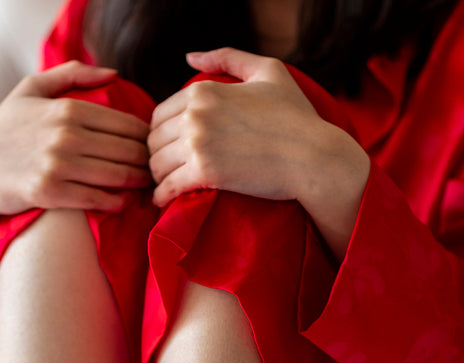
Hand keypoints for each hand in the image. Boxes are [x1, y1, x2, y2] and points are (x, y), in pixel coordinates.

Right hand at [0, 61, 151, 251]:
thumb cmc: (4, 131)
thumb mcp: (30, 90)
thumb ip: (70, 75)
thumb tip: (112, 72)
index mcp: (67, 108)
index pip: (126, 123)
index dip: (147, 138)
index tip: (154, 147)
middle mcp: (65, 135)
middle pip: (127, 150)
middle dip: (148, 161)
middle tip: (158, 170)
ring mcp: (58, 165)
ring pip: (117, 175)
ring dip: (139, 183)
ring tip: (148, 186)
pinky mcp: (51, 193)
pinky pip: (98, 199)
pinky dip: (117, 202)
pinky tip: (125, 201)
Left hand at [148, 47, 369, 257]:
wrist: (312, 156)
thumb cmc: (295, 116)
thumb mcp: (267, 72)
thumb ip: (227, 58)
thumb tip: (190, 57)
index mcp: (203, 91)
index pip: (159, 114)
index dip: (162, 134)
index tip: (171, 149)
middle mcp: (196, 114)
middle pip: (154, 140)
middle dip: (158, 156)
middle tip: (168, 171)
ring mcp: (198, 143)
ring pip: (156, 164)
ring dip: (158, 177)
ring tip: (168, 186)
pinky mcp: (205, 172)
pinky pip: (167, 187)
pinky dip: (161, 196)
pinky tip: (163, 201)